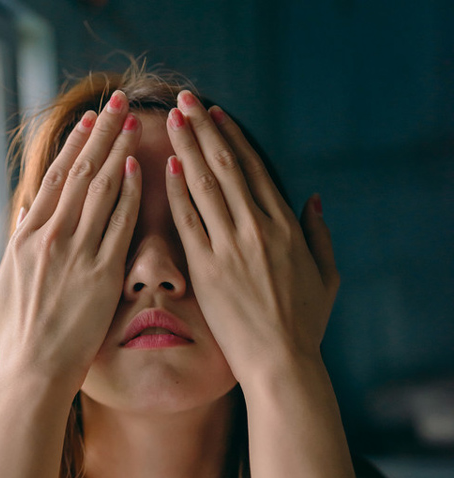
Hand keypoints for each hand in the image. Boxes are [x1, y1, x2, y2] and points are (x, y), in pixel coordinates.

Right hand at [0, 90, 141, 393]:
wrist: (34, 369)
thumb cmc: (20, 334)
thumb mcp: (7, 282)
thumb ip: (18, 243)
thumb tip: (26, 213)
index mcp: (27, 237)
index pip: (54, 179)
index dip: (74, 145)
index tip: (88, 120)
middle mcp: (50, 237)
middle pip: (80, 172)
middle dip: (101, 133)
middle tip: (118, 102)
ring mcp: (76, 253)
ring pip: (101, 189)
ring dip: (119, 151)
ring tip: (133, 122)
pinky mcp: (101, 274)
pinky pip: (118, 224)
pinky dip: (129, 193)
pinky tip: (140, 168)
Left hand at [164, 90, 339, 381]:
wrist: (281, 362)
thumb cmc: (304, 326)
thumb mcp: (326, 276)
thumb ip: (320, 235)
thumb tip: (314, 201)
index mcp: (286, 227)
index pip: (255, 170)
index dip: (233, 139)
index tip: (216, 115)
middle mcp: (258, 229)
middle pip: (226, 166)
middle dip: (203, 129)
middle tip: (185, 100)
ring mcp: (232, 247)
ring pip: (206, 185)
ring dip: (187, 147)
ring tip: (172, 120)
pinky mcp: (208, 269)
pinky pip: (189, 221)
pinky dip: (178, 192)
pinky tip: (166, 167)